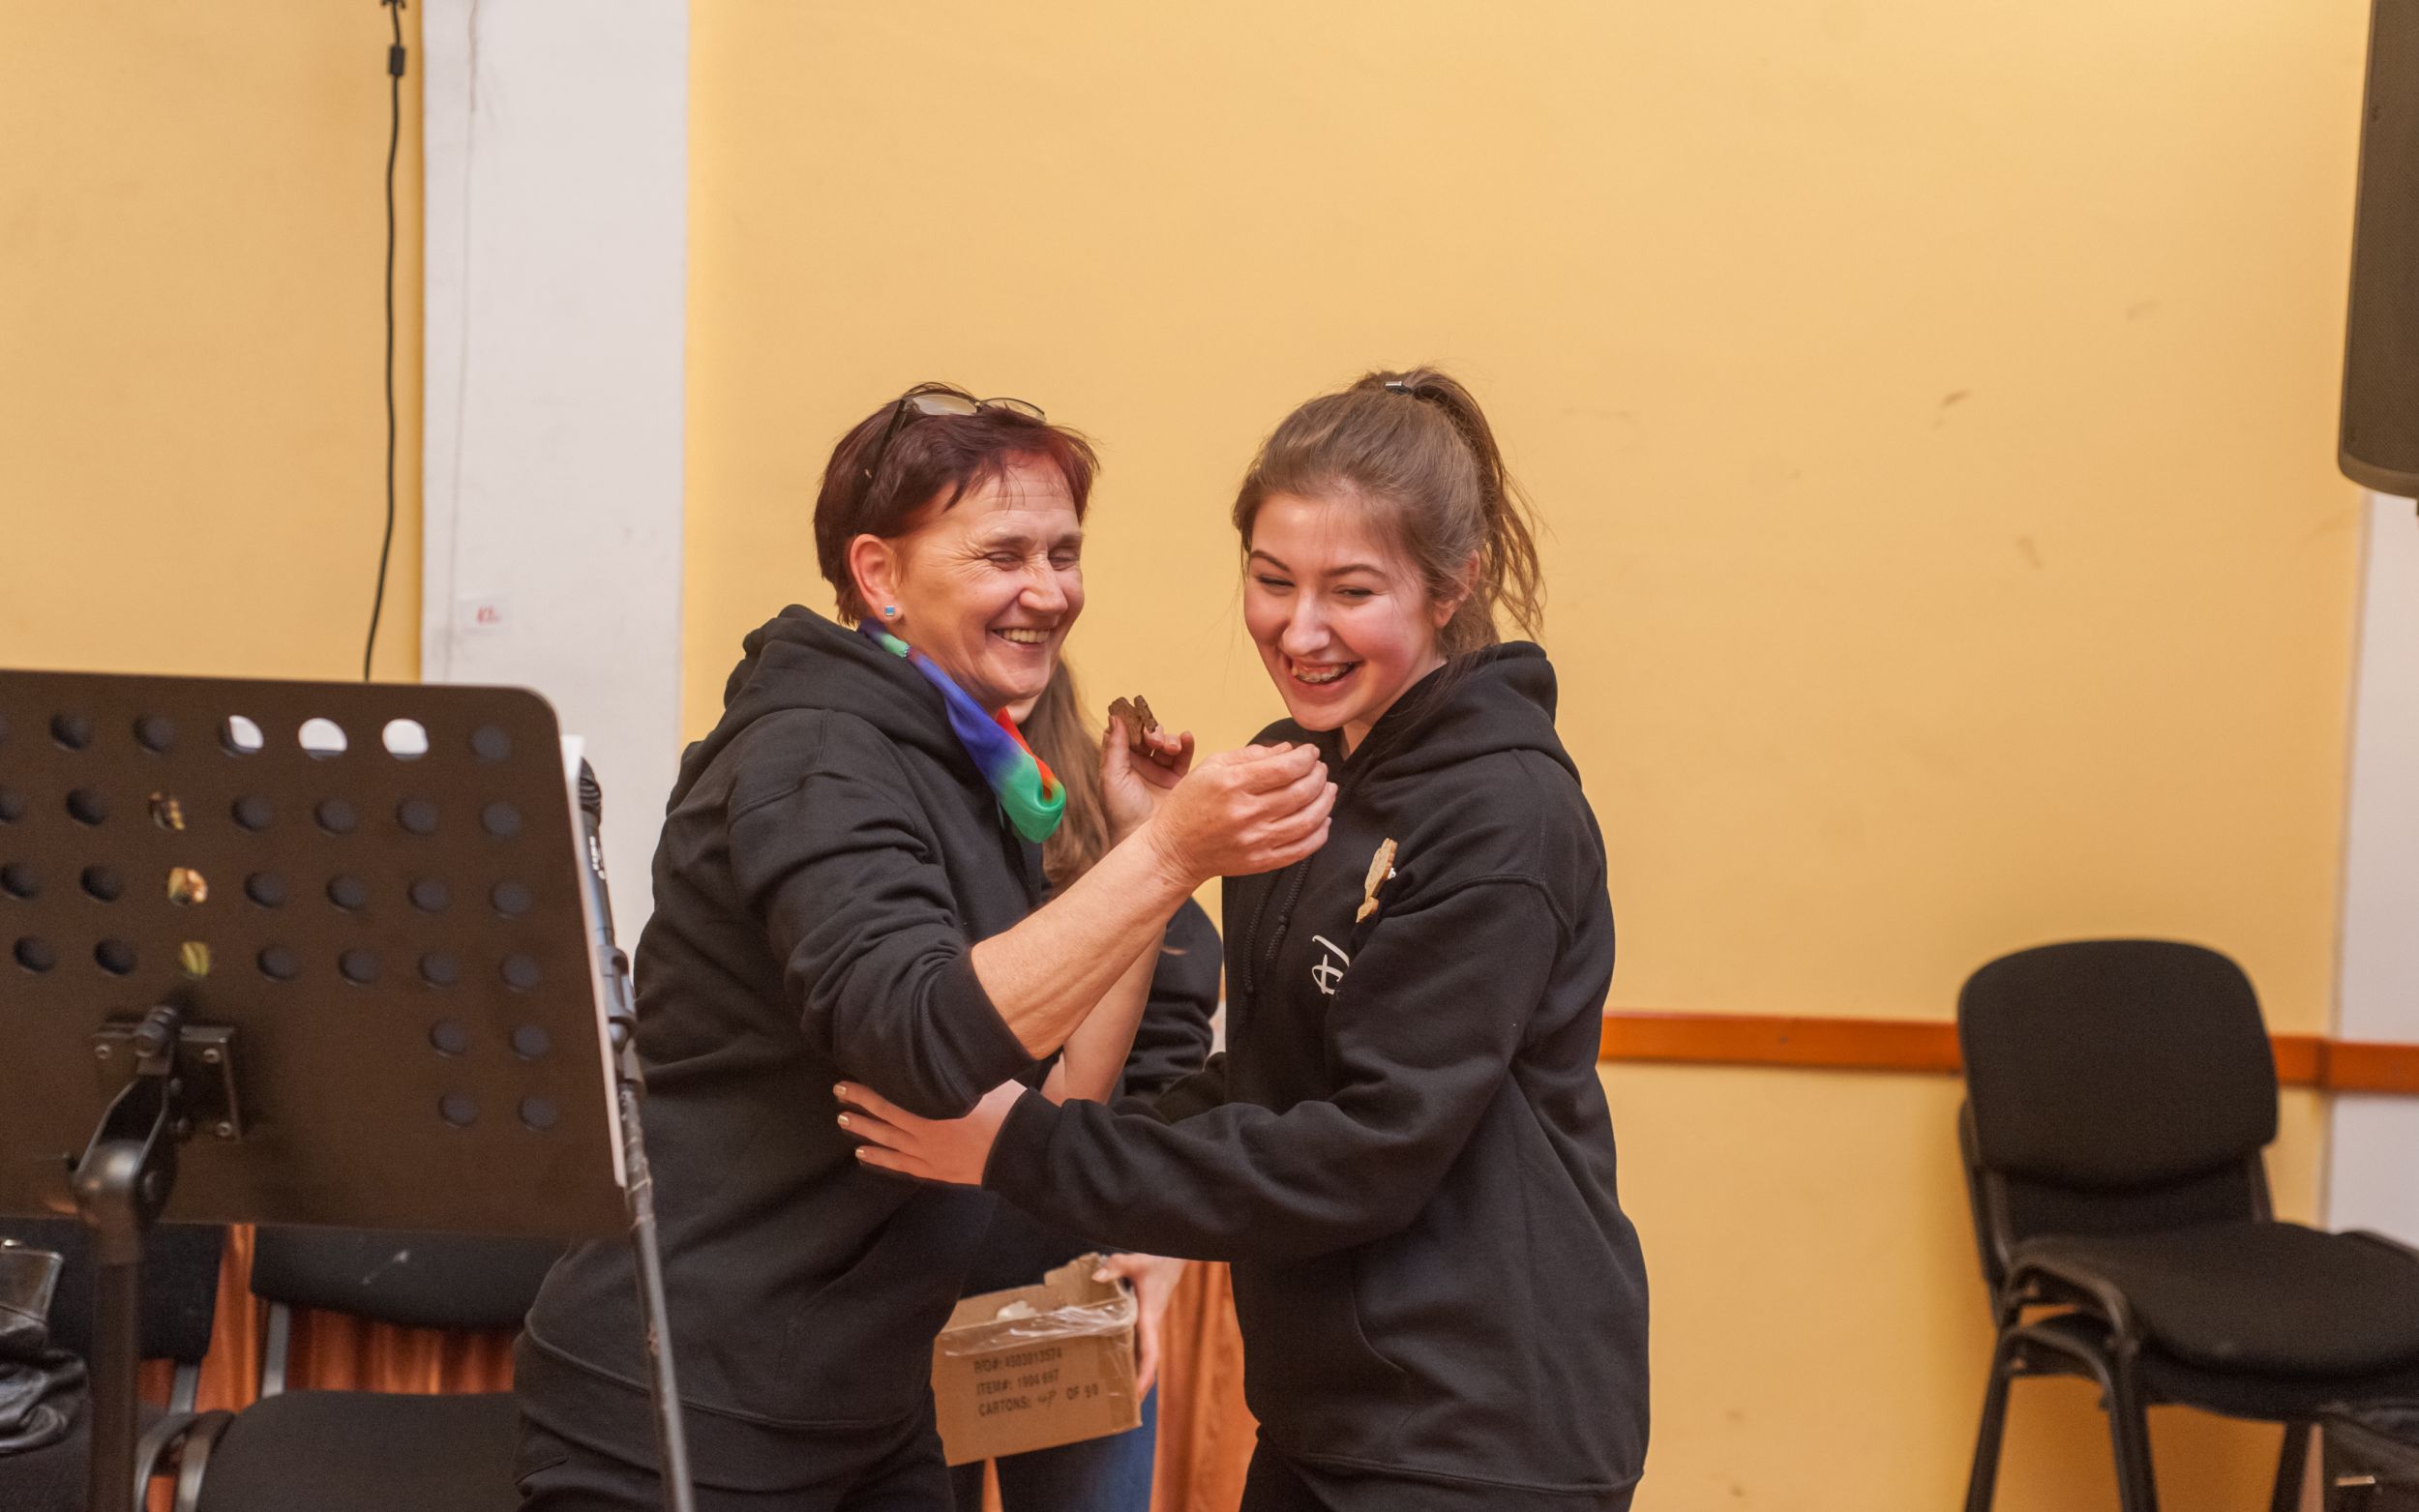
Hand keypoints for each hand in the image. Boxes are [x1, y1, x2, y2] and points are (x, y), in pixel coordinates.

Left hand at [835, 1079, 1022, 1186]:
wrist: (1021, 1150)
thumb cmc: (1007, 1109)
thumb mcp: (982, 1079)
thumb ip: (957, 1069)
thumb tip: (944, 1048)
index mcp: (932, 1107)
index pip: (888, 1095)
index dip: (865, 1089)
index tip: (847, 1080)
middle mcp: (922, 1131)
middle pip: (883, 1116)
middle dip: (859, 1104)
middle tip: (838, 1094)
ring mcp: (927, 1154)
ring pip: (886, 1141)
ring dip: (863, 1130)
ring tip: (844, 1121)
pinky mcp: (935, 1170)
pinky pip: (899, 1165)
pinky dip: (879, 1159)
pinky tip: (863, 1155)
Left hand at [1094, 1252, 1186, 1394]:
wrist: (1173, 1258)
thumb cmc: (1158, 1261)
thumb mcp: (1136, 1261)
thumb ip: (1116, 1267)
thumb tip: (1096, 1278)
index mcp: (1150, 1318)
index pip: (1150, 1353)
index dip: (1144, 1375)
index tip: (1136, 1393)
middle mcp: (1149, 1326)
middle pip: (1146, 1363)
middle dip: (1137, 1385)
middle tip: (1121, 1405)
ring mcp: (1147, 1324)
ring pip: (1141, 1355)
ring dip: (1131, 1373)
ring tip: (1112, 1391)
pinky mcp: (1142, 1319)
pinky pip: (1136, 1343)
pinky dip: (1127, 1356)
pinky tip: (1110, 1360)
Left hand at [1100, 714, 1193, 841]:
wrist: (1147, 843)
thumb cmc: (1122, 814)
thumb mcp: (1111, 778)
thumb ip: (1113, 747)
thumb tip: (1114, 718)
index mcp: (1120, 763)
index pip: (1126, 734)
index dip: (1131, 723)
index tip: (1136, 717)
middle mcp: (1140, 765)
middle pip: (1148, 736)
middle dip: (1152, 731)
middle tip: (1153, 739)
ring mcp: (1160, 772)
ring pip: (1167, 743)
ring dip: (1169, 739)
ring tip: (1170, 747)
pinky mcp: (1179, 779)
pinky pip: (1184, 756)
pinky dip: (1186, 744)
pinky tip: (1187, 739)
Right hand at [1143, 743, 1334, 885]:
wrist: (1174, 851)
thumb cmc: (1189, 805)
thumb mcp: (1210, 767)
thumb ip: (1250, 755)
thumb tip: (1287, 749)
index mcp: (1232, 784)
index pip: (1285, 767)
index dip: (1306, 757)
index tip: (1311, 753)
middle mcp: (1246, 813)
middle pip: (1301, 791)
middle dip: (1319, 775)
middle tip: (1321, 769)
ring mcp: (1255, 840)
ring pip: (1308, 819)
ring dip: (1326, 801)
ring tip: (1328, 789)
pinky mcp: (1261, 861)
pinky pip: (1302, 848)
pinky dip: (1320, 833)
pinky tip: (1323, 820)